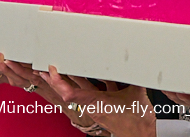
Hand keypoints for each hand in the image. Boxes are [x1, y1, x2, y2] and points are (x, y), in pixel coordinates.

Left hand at [40, 65, 154, 136]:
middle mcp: (93, 106)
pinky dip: (92, 83)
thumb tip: (133, 60)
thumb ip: (131, 74)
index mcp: (96, 103)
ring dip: (72, 80)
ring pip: (80, 91)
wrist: (143, 135)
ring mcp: (98, 108)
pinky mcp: (105, 108)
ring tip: (65, 68)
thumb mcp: (134, 92)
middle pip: (69, 90)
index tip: (51, 70)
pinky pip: (94, 92)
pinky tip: (96, 74)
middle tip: (47, 68)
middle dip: (57, 79)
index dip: (57, 81)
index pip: (69, 92)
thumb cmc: (136, 121)